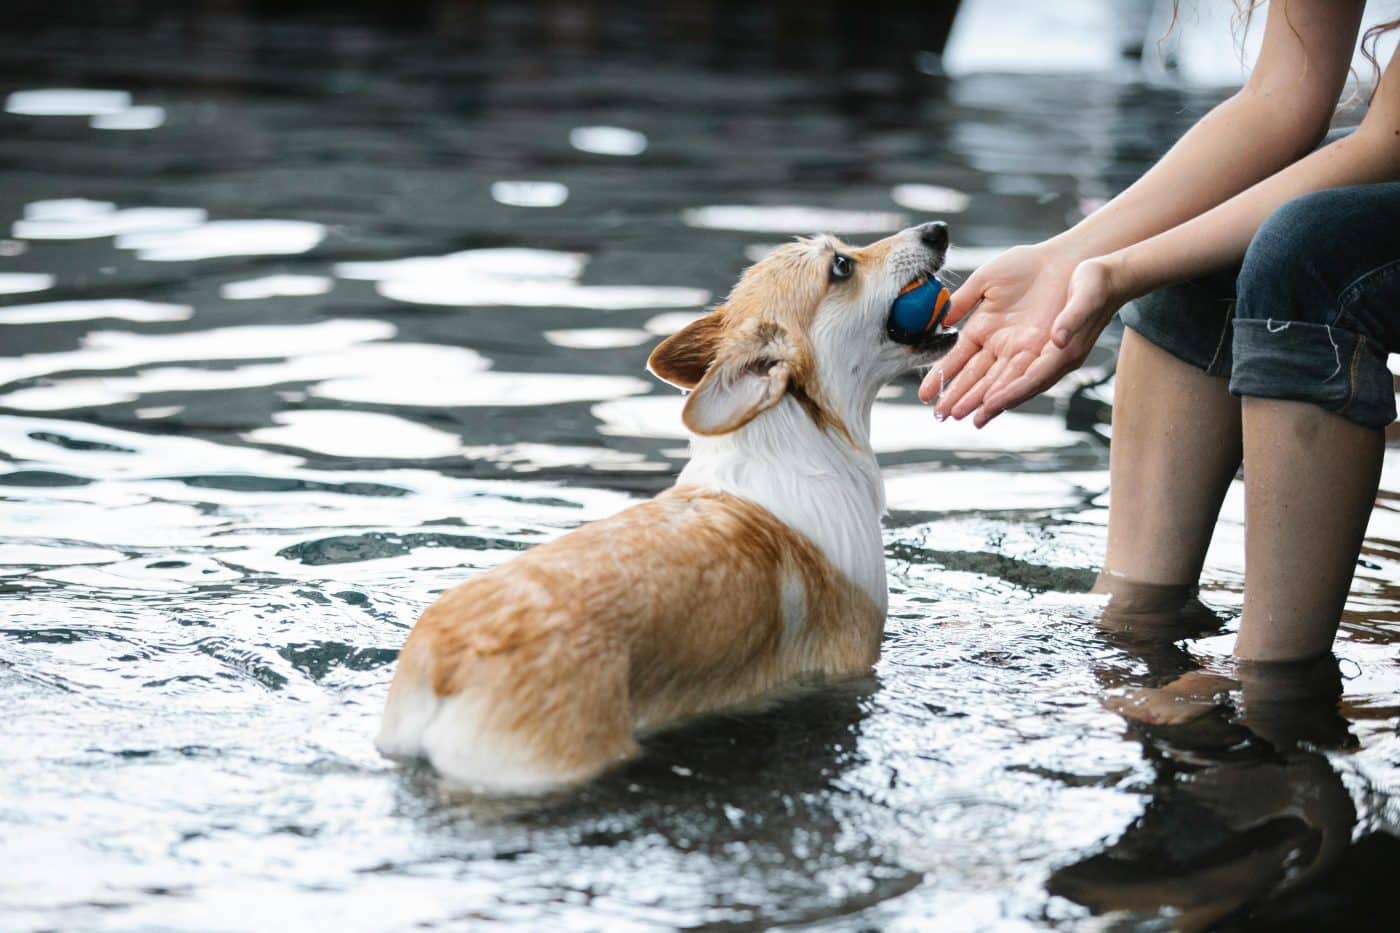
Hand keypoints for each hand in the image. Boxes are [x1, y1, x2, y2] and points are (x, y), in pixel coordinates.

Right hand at [918, 243, 1077, 422]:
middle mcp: (1000, 345)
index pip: (957, 358)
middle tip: (939, 414)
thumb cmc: (1026, 265)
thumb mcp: (986, 280)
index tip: (925, 394)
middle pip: (974, 377)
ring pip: (996, 381)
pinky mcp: (1043, 352)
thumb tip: (940, 321)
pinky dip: (1008, 390)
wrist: (1063, 260)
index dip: (941, 376)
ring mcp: (1020, 351)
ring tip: (961, 415)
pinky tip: (992, 403)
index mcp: (982, 328)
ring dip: (978, 399)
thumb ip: (962, 300)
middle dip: (956, 396)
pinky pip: (1023, 375)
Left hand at [976, 257, 1124, 424]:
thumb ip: (1073, 319)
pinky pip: (1011, 366)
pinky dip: (993, 378)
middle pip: (1017, 387)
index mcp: (1066, 352)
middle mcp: (1054, 359)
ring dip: (986, 394)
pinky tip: (976, 384)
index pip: (1033, 380)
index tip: (988, 404)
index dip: (1010, 393)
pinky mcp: (1038, 345)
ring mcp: (1045, 354)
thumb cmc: (1099, 283)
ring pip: (1011, 380)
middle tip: (965, 418)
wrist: (1106, 274)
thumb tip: (1058, 340)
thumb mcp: (1087, 296)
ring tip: (962, 408)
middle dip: (991, 404)